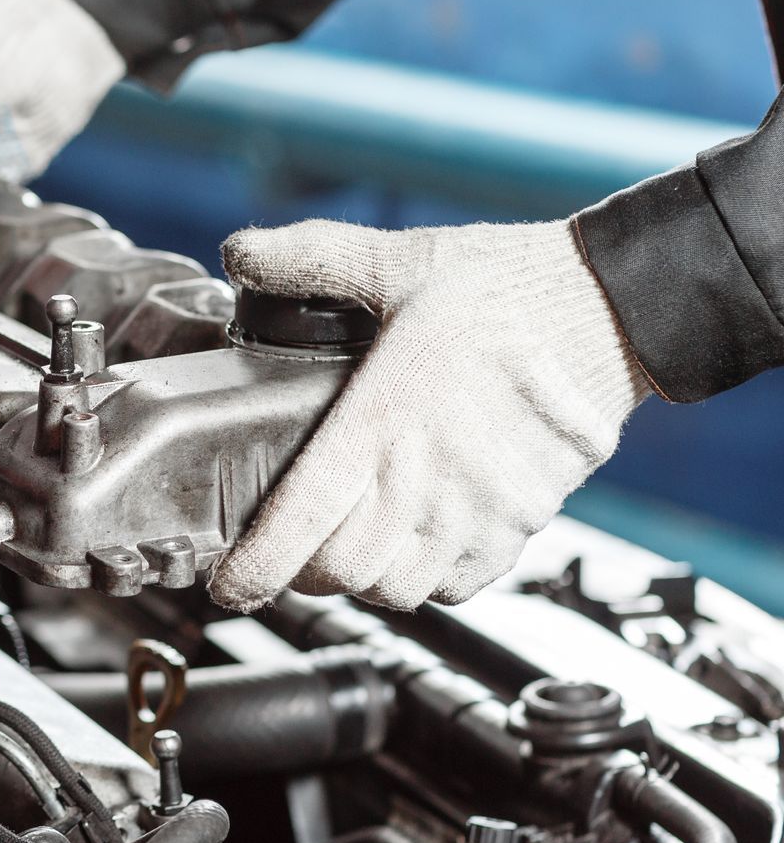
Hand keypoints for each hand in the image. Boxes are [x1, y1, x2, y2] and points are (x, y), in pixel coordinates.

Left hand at [208, 218, 650, 611]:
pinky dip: (423, 580)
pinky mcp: (521, 524)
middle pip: (340, 573)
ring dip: (362, 577)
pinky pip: (457, 587)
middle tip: (289, 542)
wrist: (614, 306)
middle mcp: (427, 481)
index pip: (299, 525)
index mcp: (382, 421)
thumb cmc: (509, 287)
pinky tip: (411, 538)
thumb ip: (311, 257)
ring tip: (349, 539)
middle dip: (301, 569)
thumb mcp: (397, 259)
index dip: (252, 569)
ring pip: (395, 591)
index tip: (227, 584)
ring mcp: (480, 512)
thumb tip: (239, 252)